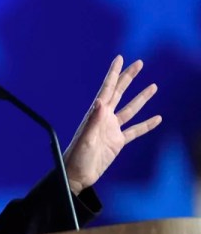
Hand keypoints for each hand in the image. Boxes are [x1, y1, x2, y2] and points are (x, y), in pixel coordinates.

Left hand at [63, 55, 161, 194]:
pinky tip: (157, 118)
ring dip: (141, 98)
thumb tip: (101, 102)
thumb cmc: (77, 157)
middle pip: (119, 92)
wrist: (76, 175)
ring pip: (130, 109)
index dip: (113, 73)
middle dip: (128, 77)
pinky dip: (146, 124)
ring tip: (153, 86)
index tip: (120, 58)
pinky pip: (135, 130)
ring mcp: (112, 129)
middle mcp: (104, 118)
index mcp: (96, 114)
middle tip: (139, 63)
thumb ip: (93, 121)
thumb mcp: (85, 139)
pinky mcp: (117, 142)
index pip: (107, 88)